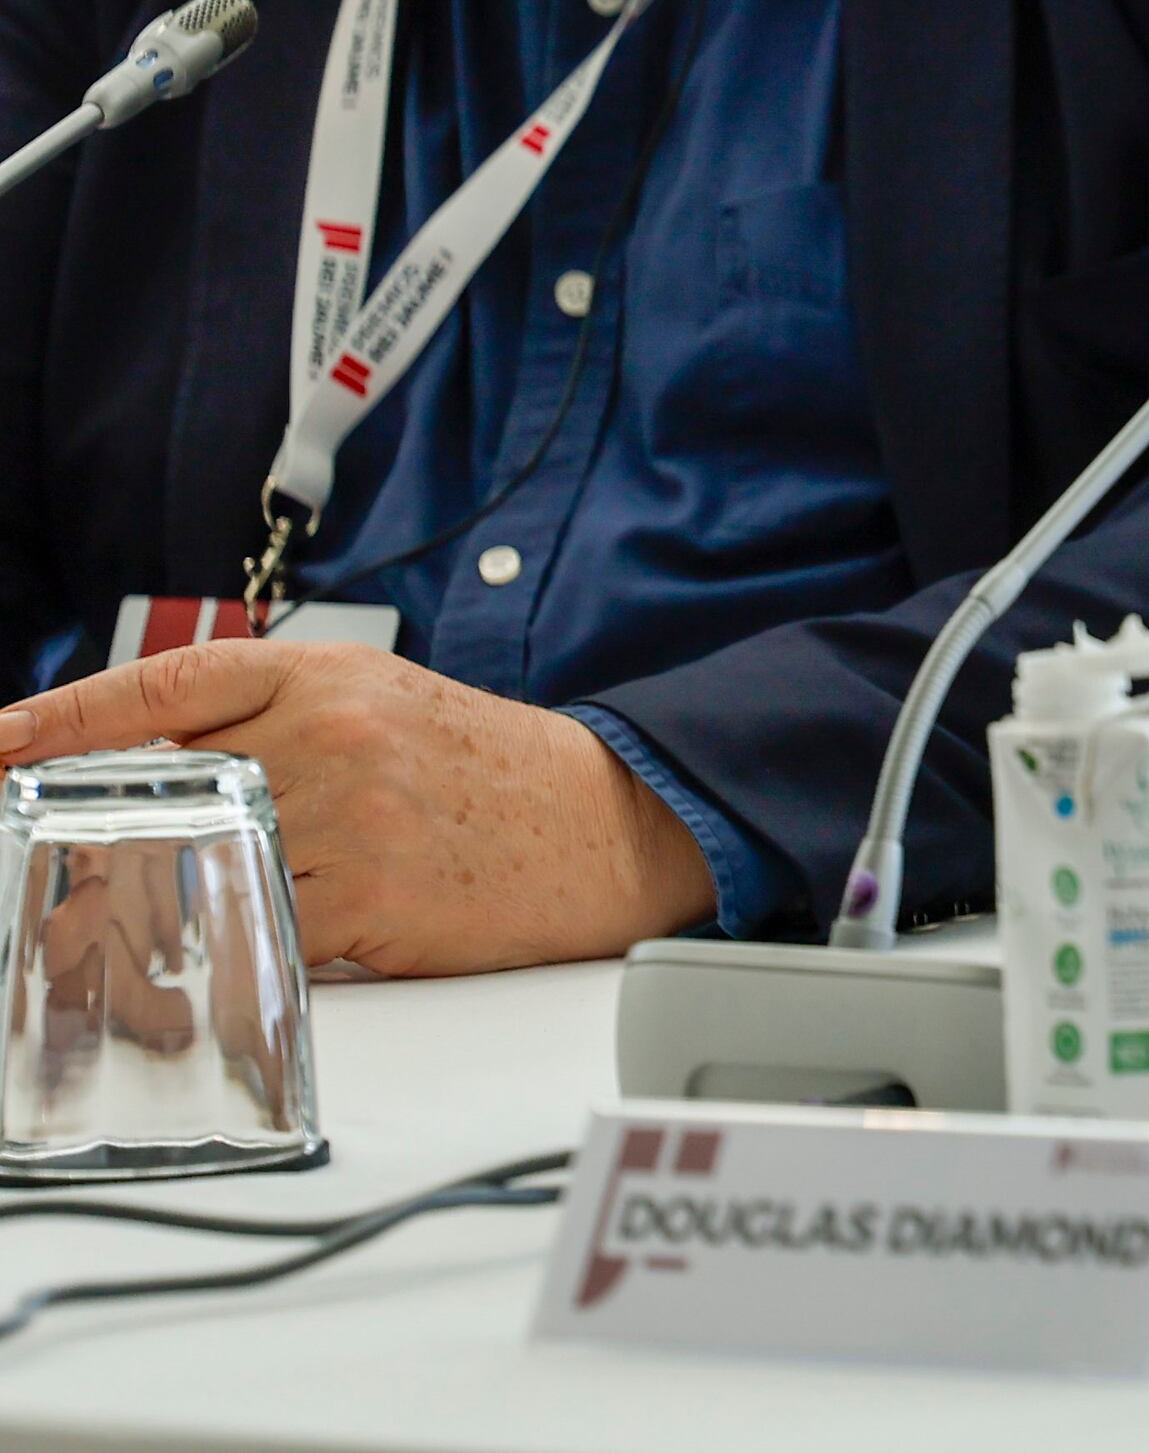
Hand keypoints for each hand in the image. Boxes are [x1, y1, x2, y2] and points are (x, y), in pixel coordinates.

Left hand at [0, 641, 714, 978]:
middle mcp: (330, 732)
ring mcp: (348, 813)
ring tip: (129, 934)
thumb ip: (272, 728)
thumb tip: (146, 777)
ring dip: (151, 909)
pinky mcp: (366, 896)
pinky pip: (255, 932)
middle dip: (89, 837)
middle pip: (160, 788)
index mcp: (325, 674)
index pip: (163, 685)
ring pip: (194, 868)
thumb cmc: (486, 773)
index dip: (59, 717)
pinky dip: (229, 950)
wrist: (609, 818)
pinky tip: (232, 956)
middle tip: (35, 876)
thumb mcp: (380, 710)